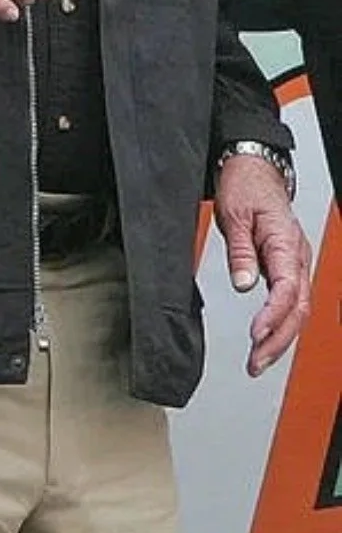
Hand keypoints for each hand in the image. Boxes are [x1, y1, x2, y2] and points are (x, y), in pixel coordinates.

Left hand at [212, 153, 312, 376]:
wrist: (255, 170)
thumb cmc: (245, 186)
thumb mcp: (234, 214)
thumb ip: (240, 252)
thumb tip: (244, 285)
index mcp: (285, 242)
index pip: (288, 288)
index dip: (273, 316)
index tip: (255, 335)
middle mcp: (297, 255)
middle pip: (298, 308)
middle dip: (278, 340)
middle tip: (256, 363)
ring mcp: (295, 262)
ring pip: (298, 309)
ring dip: (280, 339)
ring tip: (258, 362)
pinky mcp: (287, 267)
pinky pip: (291, 301)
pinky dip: (280, 325)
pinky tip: (267, 342)